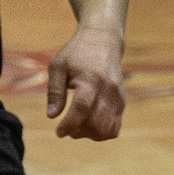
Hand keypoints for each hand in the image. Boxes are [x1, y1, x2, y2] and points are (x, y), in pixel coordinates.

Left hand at [46, 23, 124, 140]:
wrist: (103, 40)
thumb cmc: (77, 53)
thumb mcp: (58, 65)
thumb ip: (55, 91)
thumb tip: (51, 116)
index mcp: (90, 80)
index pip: (81, 109)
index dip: (69, 124)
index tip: (59, 132)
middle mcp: (108, 90)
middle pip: (95, 123)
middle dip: (78, 132)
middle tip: (66, 127)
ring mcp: (118, 97)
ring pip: (106, 129)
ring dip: (90, 134)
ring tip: (78, 125)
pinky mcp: (122, 102)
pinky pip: (115, 128)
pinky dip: (102, 132)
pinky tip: (90, 124)